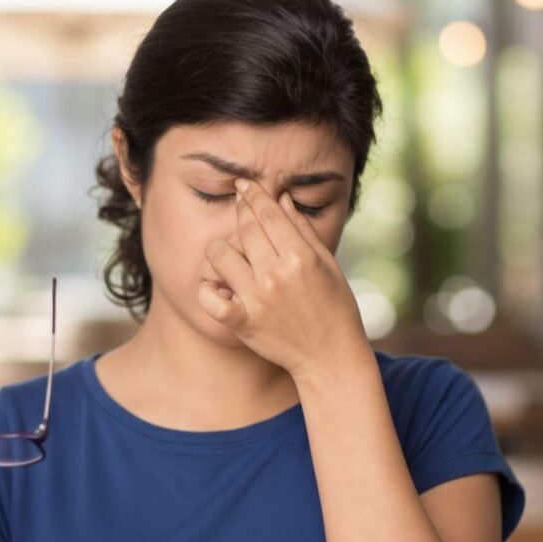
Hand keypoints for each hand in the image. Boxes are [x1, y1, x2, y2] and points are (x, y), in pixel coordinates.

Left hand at [197, 177, 368, 377]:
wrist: (331, 356)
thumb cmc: (334, 307)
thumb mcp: (327, 263)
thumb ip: (302, 230)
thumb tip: (281, 198)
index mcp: (301, 257)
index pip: (268, 214)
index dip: (253, 195)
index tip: (243, 185)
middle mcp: (276, 275)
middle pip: (244, 229)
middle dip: (239, 211)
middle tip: (238, 204)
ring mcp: (256, 299)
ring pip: (220, 255)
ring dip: (221, 249)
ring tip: (231, 252)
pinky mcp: (242, 322)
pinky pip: (209, 297)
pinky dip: (208, 289)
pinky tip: (218, 285)